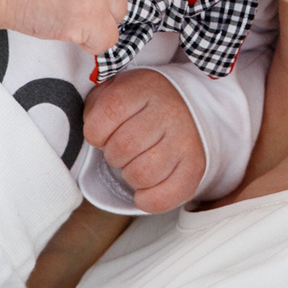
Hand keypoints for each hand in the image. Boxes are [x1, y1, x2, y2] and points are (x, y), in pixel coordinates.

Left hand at [83, 69, 207, 212]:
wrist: (188, 108)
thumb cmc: (143, 104)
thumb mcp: (117, 89)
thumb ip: (97, 106)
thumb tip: (92, 133)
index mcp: (145, 88)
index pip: (107, 114)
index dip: (95, 132)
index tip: (104, 132)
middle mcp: (169, 112)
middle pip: (122, 148)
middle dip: (113, 155)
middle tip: (124, 149)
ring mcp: (185, 142)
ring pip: (141, 175)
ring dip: (130, 175)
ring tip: (137, 162)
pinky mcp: (195, 168)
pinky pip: (162, 198)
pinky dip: (147, 199)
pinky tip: (146, 186)